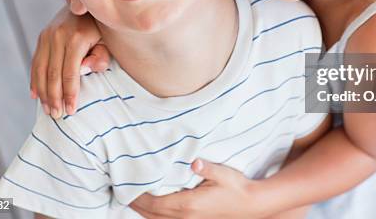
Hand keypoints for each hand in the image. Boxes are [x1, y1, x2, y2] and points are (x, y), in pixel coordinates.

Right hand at [30, 7, 108, 117]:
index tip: (71, 110)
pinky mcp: (41, 37)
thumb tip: (82, 70)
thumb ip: (99, 57)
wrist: (88, 4)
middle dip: (54, 98)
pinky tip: (36, 96)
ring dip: (43, 93)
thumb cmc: (104, 28)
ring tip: (48, 110)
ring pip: (41, 70)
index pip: (70, 73)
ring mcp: (47, 35)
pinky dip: (34, 80)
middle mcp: (58, 35)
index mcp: (76, 38)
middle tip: (57, 116)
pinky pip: (35, 62)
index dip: (69, 93)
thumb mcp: (108, 41)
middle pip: (53, 74)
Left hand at [130, 159, 262, 218]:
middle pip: (152, 214)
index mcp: (188, 205)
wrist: (251, 206)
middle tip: (124, 191)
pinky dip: (156, 216)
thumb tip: (194, 162)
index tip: (128, 186)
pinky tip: (153, 208)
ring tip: (133, 199)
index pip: (154, 203)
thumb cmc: (237, 187)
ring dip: (145, 211)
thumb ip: (207, 168)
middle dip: (136, 204)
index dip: (138, 197)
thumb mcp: (223, 174)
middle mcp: (185, 217)